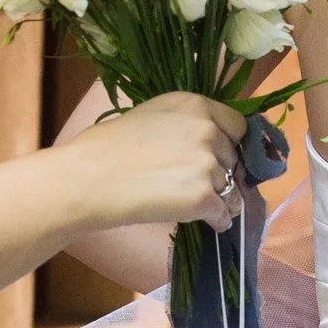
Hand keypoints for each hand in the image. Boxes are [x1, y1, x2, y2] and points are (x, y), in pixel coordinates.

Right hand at [62, 91, 247, 234]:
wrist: (89, 178)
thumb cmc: (106, 146)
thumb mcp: (151, 115)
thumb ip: (184, 124)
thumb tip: (205, 140)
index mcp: (195, 105)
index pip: (237, 125)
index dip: (230, 144)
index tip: (221, 157)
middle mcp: (208, 130)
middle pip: (234, 159)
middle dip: (222, 173)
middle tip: (200, 185)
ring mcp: (208, 164)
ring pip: (233, 189)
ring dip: (222, 199)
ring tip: (203, 207)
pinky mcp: (203, 196)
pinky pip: (223, 214)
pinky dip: (217, 221)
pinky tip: (207, 222)